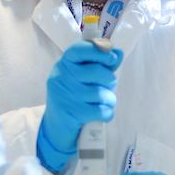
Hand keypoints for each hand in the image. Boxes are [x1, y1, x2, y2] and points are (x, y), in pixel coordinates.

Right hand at [37, 41, 122, 173]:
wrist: (56, 125)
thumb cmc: (75, 95)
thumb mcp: (84, 76)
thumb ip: (102, 63)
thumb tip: (118, 53)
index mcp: (65, 63)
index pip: (80, 49)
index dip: (99, 50)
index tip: (112, 57)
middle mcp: (62, 76)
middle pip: (97, 72)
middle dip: (109, 80)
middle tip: (107, 86)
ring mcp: (65, 95)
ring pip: (102, 93)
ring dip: (110, 99)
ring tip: (104, 101)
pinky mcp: (72, 113)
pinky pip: (102, 110)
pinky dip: (107, 113)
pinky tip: (101, 113)